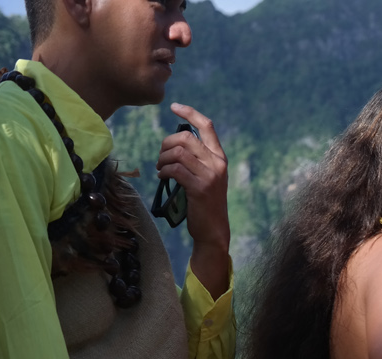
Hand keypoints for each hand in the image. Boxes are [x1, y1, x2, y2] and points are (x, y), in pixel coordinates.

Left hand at [158, 103, 232, 292]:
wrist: (213, 228)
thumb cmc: (205, 202)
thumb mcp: (206, 176)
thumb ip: (197, 159)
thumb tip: (175, 143)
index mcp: (220, 157)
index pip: (207, 126)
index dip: (190, 113)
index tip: (174, 107)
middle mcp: (218, 163)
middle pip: (186, 138)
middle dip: (166, 144)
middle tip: (161, 158)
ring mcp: (210, 175)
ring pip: (178, 153)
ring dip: (162, 160)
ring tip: (161, 169)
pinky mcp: (200, 187)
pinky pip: (175, 170)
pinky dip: (164, 172)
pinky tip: (163, 178)